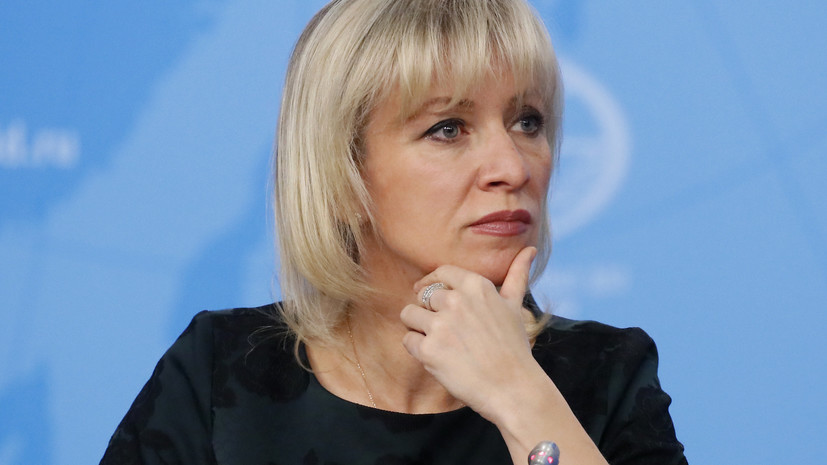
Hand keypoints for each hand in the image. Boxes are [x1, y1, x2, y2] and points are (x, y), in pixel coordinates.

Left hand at [400, 246, 538, 419]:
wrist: (513, 388)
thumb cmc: (514, 348)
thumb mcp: (515, 306)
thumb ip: (517, 275)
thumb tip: (530, 248)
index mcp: (476, 285)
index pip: (441, 273)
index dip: (432, 283)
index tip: (429, 294)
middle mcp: (456, 300)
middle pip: (422, 295)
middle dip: (428, 311)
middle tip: (445, 331)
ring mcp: (441, 325)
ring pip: (408, 314)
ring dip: (418, 328)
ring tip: (438, 342)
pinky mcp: (429, 349)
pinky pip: (407, 340)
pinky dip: (417, 349)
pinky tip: (437, 358)